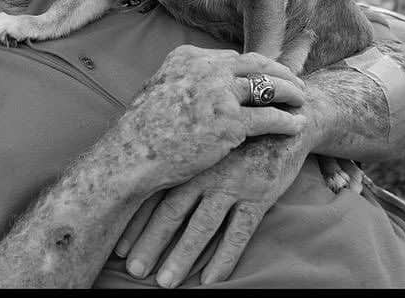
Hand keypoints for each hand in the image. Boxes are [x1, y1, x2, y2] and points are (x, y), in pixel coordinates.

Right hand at [111, 46, 306, 195]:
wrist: (132, 155)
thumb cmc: (142, 131)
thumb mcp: (160, 90)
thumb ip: (185, 81)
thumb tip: (202, 83)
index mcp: (187, 56)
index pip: (232, 57)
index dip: (255, 66)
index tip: (269, 73)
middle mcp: (206, 67)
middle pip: (256, 64)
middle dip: (280, 72)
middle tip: (296, 82)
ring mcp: (219, 93)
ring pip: (267, 87)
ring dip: (289, 93)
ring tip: (302, 100)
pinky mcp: (230, 121)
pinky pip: (270, 116)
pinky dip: (287, 120)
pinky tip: (297, 125)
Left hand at [115, 133, 310, 286]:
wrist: (286, 122)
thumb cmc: (239, 136)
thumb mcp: (208, 141)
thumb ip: (182, 160)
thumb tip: (144, 185)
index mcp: (189, 158)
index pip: (155, 193)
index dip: (136, 221)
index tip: (118, 247)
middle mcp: (206, 170)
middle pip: (172, 211)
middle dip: (151, 243)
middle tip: (134, 270)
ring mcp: (233, 183)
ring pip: (202, 225)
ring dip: (182, 256)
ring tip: (166, 282)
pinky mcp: (259, 194)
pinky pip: (239, 232)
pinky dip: (223, 258)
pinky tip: (210, 280)